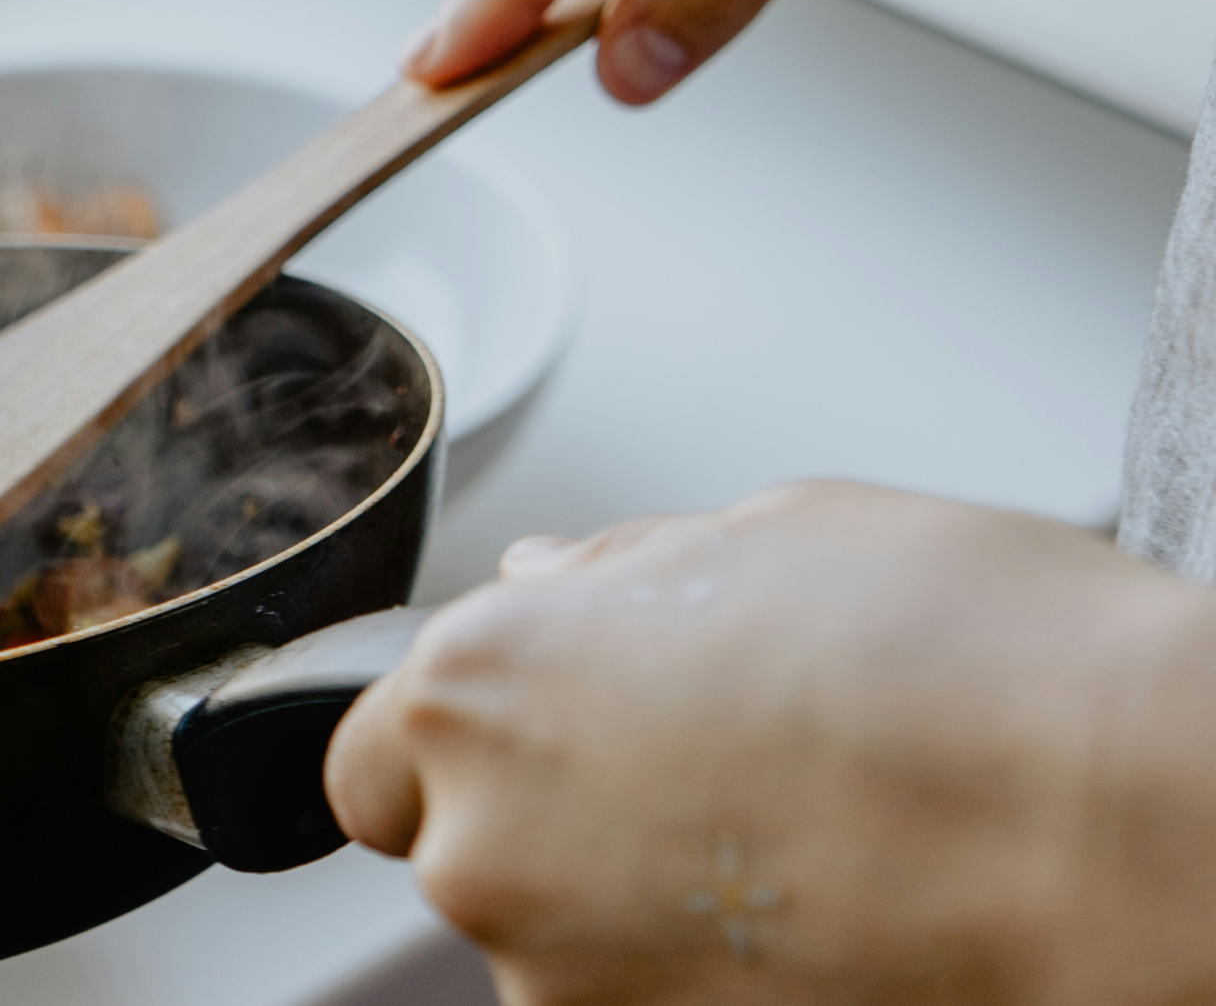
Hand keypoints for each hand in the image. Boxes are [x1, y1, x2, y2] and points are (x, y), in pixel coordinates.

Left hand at [327, 481, 1215, 1001]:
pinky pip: (639, 1001)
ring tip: (792, 840)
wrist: (1121, 829)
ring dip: (635, 904)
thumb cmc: (971, 661)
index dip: (454, 745)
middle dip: (553, 816)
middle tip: (704, 772)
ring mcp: (567, 983)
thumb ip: (618, 573)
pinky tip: (818, 914)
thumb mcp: (775, 534)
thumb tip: (551, 582)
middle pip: (465, 852)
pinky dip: (702, 976)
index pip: (371, 758)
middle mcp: (486, 848)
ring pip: (559, 942)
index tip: (533, 735)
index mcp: (479, 689)